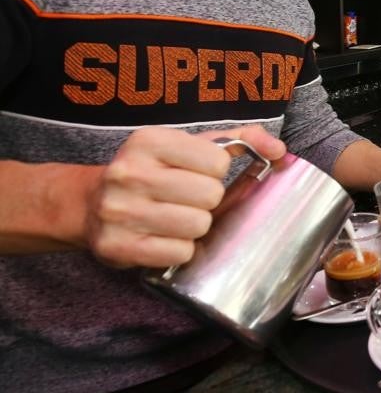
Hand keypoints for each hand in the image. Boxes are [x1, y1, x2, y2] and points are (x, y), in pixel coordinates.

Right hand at [84, 125, 284, 267]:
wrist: (89, 203)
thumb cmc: (153, 172)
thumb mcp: (188, 146)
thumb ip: (239, 140)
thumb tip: (279, 149)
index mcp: (149, 140)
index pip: (218, 161)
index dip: (216, 173)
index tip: (197, 175)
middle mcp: (129, 172)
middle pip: (210, 195)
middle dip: (207, 201)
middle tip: (186, 200)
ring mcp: (120, 210)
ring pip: (198, 226)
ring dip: (195, 227)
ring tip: (176, 219)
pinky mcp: (117, 245)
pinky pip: (179, 253)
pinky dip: (180, 250)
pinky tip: (165, 238)